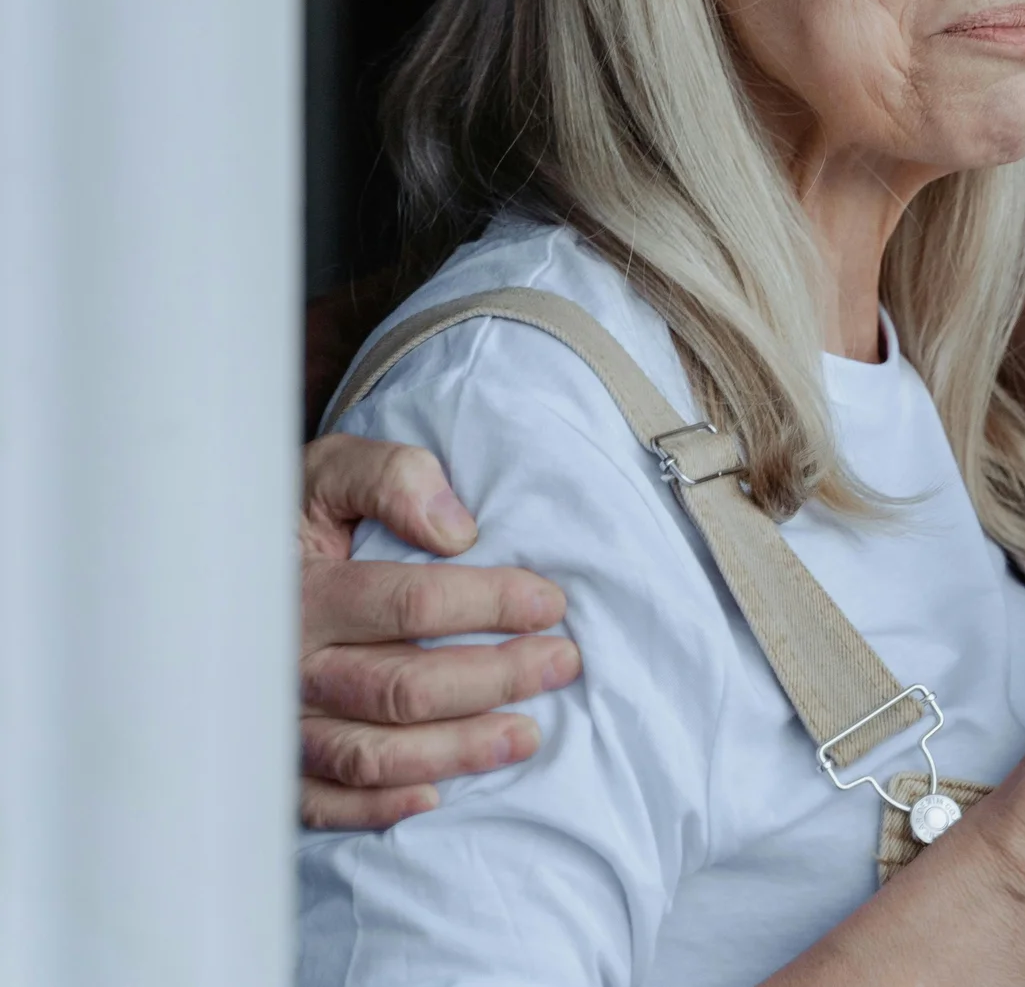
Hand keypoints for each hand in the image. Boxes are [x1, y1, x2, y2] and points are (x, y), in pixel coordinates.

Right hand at [299, 434, 578, 827]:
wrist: (205, 571)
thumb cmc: (292, 521)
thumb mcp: (330, 473)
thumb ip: (390, 480)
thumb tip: (455, 530)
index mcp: (301, 590)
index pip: (410, 603)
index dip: (491, 603)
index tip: (551, 603)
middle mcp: (283, 665)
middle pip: (402, 686)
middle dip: (495, 677)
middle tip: (561, 663)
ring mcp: (273, 722)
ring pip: (371, 754)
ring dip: (456, 750)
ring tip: (527, 735)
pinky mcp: (270, 763)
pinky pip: (319, 803)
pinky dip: (376, 808)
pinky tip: (435, 798)